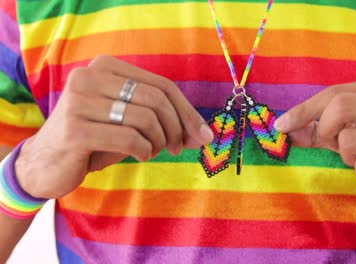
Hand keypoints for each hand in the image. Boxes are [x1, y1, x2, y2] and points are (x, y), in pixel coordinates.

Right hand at [15, 55, 212, 198]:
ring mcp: (78, 101)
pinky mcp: (74, 129)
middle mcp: (89, 76)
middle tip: (178, 148)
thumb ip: (164, 123)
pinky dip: (144, 150)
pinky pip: (129, 138)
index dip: (187, 112)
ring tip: (152, 151)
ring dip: (159, 141)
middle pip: (156, 99)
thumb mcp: (132, 126)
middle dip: (177, 128)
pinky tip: (141, 155)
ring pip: (145, 118)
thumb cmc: (96, 140)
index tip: (203, 135)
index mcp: (106, 67)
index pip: (162, 85)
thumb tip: (202, 134)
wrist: (46, 163)